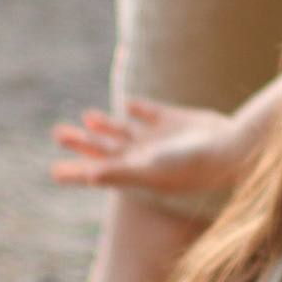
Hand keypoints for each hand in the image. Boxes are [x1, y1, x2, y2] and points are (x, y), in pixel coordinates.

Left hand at [50, 97, 249, 205]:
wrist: (229, 148)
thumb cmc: (189, 165)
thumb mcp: (150, 169)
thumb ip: (119, 171)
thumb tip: (89, 175)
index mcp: (133, 171)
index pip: (97, 171)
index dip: (75, 172)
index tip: (53, 172)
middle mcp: (143, 156)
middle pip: (105, 149)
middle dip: (82, 142)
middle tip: (57, 133)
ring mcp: (159, 139)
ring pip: (125, 131)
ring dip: (105, 125)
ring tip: (88, 117)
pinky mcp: (175, 120)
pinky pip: (150, 113)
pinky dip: (138, 108)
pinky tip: (129, 105)